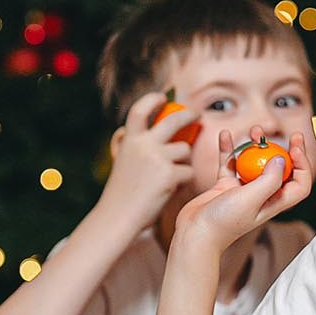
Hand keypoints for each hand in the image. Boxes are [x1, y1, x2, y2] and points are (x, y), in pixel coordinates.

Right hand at [97, 90, 198, 235]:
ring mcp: (157, 158)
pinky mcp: (169, 175)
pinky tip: (170, 190)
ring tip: (171, 178)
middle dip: (189, 115)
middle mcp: (143, 144)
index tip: (163, 97)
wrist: (117, 217)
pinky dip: (183, 181)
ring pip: (185, 150)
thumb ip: (133, 145)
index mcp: (129, 140)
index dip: (152, 100)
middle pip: (174, 120)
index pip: (140, 109)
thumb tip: (140, 129)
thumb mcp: (122, 161)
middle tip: (197, 115)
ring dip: (183, 162)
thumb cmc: (121, 193)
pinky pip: (188, 172)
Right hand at [173, 127, 312, 253]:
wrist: (195, 233)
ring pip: (255, 163)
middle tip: (287, 134)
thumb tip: (281, 159)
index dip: (303, 165)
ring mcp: (243, 190)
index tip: (295, 147)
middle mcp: (261, 195)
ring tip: (253, 131)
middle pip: (280, 170)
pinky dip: (229, 149)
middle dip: (284, 150)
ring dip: (256, 146)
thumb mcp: (251, 199)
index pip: (299, 184)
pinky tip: (225, 135)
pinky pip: (230, 163)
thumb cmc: (224, 222)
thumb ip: (269, 179)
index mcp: (274, 202)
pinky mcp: (225, 186)